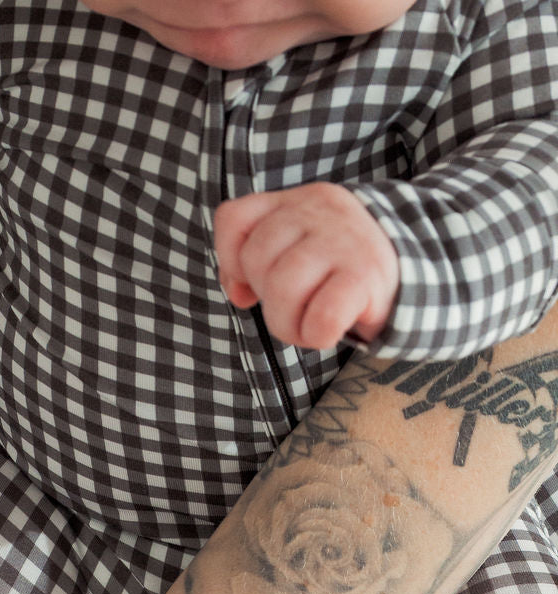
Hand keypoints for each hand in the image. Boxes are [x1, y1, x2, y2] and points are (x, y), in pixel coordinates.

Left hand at [214, 183, 400, 349]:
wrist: (420, 268)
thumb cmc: (345, 269)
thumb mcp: (302, 248)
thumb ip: (263, 258)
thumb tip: (239, 293)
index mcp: (296, 202)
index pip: (234, 218)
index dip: (229, 261)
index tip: (248, 290)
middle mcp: (318, 211)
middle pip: (256, 260)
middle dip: (266, 299)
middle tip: (294, 309)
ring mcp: (343, 240)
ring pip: (283, 287)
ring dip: (288, 324)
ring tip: (310, 324)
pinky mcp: (367, 274)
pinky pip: (323, 315)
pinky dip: (318, 335)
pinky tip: (330, 330)